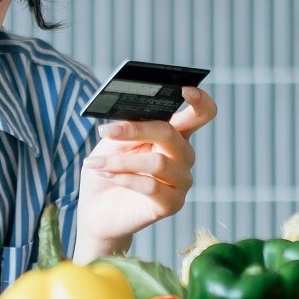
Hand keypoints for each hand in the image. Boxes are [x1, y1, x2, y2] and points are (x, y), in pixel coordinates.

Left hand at [75, 87, 216, 258]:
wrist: (97, 209)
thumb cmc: (107, 169)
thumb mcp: (112, 142)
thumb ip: (126, 128)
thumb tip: (130, 118)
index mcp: (174, 135)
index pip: (201, 114)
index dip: (200, 100)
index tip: (185, 89)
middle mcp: (183, 156)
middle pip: (171, 134)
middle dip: (137, 130)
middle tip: (107, 131)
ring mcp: (181, 181)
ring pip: (158, 163)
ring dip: (121, 160)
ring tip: (97, 162)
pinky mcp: (172, 204)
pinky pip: (151, 187)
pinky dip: (124, 178)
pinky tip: (108, 175)